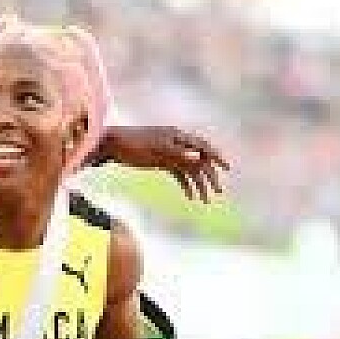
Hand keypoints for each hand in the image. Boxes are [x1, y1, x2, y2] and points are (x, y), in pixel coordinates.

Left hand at [99, 126, 229, 202]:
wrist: (112, 144)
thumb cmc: (133, 143)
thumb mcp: (155, 149)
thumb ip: (178, 153)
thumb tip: (199, 157)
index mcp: (178, 136)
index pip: (203, 146)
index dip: (217, 156)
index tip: (227, 168)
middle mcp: (177, 145)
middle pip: (199, 161)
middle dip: (209, 177)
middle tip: (217, 193)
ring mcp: (170, 154)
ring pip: (190, 170)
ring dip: (198, 185)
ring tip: (204, 202)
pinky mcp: (162, 162)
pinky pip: (179, 174)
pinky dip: (185, 185)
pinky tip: (190, 197)